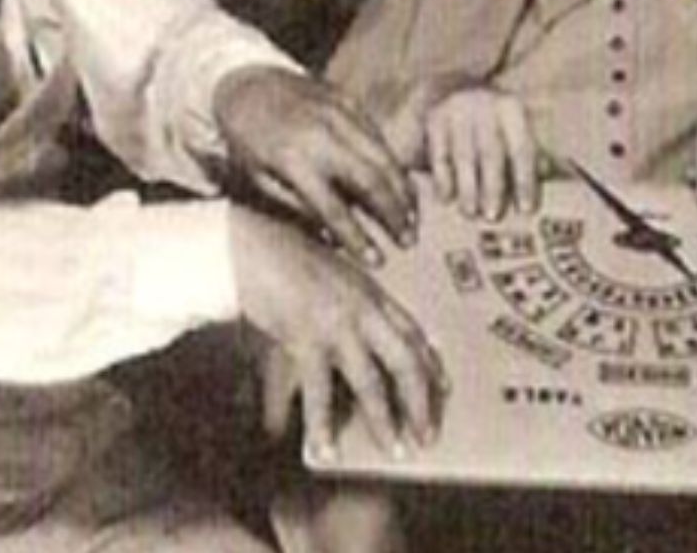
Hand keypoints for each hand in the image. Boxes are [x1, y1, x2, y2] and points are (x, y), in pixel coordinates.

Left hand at [216, 67, 413, 266]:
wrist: (246, 86)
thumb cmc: (249, 141)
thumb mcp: (259, 179)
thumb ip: (296, 206)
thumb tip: (332, 236)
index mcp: (293, 161)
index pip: (334, 209)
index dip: (358, 239)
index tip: (376, 261)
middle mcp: (322, 137)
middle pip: (371, 181)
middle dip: (395, 214)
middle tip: (408, 240)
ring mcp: (339, 116)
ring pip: (383, 157)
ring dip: (403, 191)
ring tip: (414, 217)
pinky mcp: (349, 103)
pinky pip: (379, 137)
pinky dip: (395, 163)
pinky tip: (402, 184)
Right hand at [228, 207, 446, 462]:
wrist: (253, 247)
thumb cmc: (286, 256)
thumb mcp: (333, 274)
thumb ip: (352, 302)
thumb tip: (363, 335)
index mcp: (372, 292)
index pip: (413, 333)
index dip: (431, 364)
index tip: (443, 388)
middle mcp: (364, 310)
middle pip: (405, 362)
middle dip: (420, 402)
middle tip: (427, 433)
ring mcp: (338, 327)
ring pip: (371, 383)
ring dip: (384, 420)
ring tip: (394, 447)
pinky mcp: (307, 341)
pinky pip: (320, 393)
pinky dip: (322, 425)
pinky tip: (326, 448)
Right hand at [425, 87, 538, 220]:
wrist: (451, 87)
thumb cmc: (491, 121)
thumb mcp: (514, 128)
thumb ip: (532, 155)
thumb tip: (555, 184)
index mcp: (513, 110)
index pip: (522, 149)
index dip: (524, 180)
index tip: (526, 209)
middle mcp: (486, 105)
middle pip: (491, 152)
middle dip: (493, 186)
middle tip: (493, 216)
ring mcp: (458, 111)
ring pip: (463, 154)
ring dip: (467, 186)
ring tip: (470, 212)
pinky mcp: (435, 119)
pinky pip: (439, 153)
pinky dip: (442, 177)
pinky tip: (445, 197)